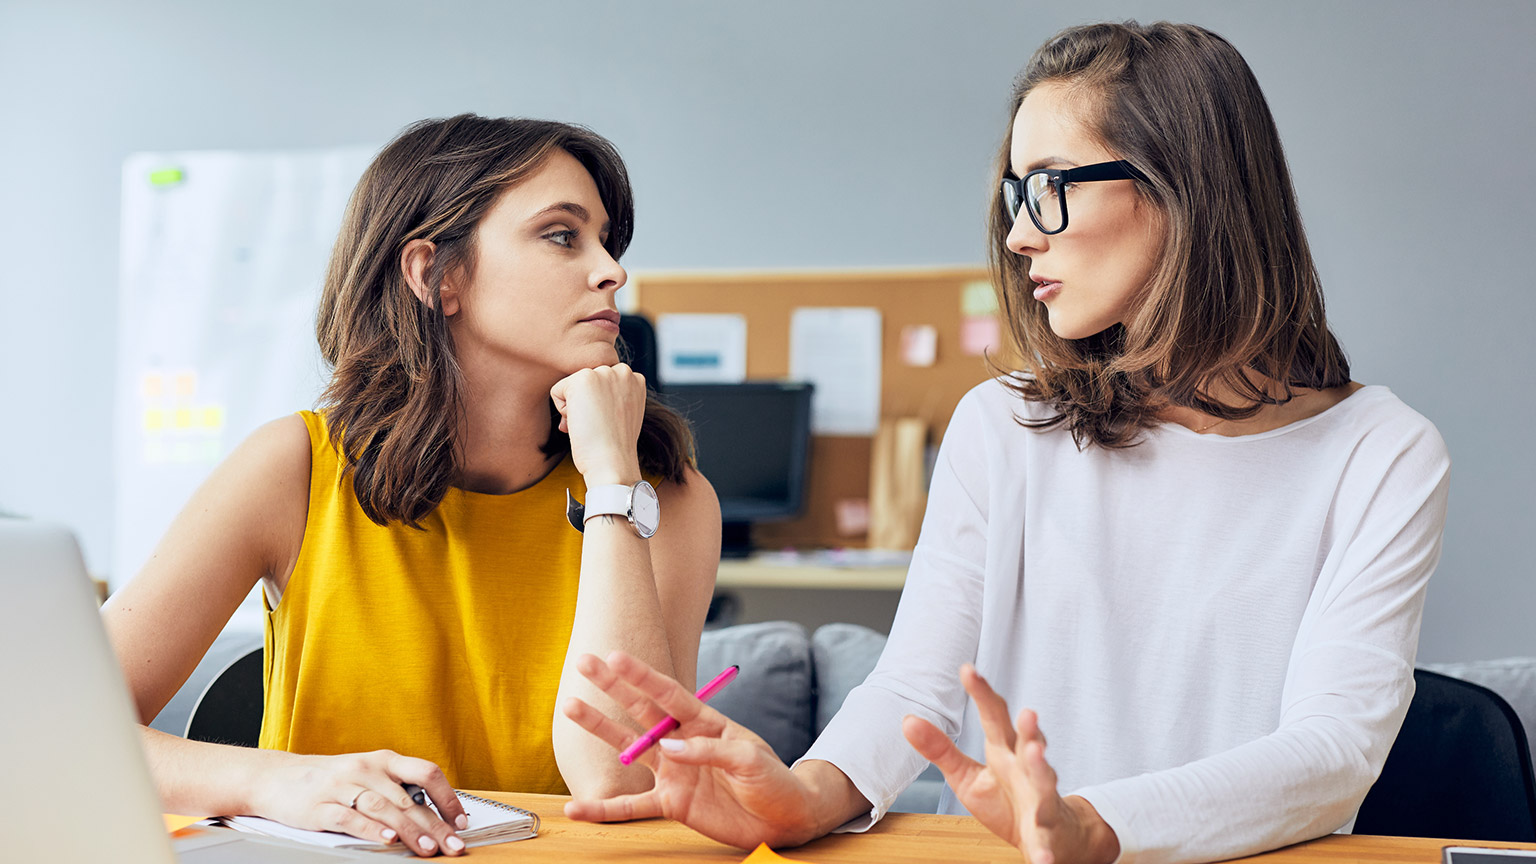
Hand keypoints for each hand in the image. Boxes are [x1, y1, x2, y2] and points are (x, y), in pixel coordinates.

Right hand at [248, 749, 468, 856]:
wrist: (276, 777)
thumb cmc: (330, 779)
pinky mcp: (320, 807)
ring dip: (410, 830)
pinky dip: (371, 830)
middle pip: (408, 799)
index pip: (426, 773)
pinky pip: (350, 818)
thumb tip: (435, 815)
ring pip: (384, 808)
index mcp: (383, 760)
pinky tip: (387, 840)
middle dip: (435, 825)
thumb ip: (396, 790)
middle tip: (453, 846)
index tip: (461, 822)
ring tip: (428, 848)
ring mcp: (342, 787)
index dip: (447, 797)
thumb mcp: (367, 775)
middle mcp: (366, 770)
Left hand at [549, 364, 646, 484]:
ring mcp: (602, 373)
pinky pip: (557, 391)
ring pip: (572, 385)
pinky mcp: (582, 378)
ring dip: (575, 406)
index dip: (599, 405)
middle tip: (597, 425)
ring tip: (590, 424)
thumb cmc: (615, 447)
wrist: (613, 462)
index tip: (607, 423)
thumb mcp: (624, 413)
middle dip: (586, 402)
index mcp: (635, 379)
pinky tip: (580, 423)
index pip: (601, 383)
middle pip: (586, 381)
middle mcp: (622, 371)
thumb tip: (587, 395)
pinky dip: (562, 411)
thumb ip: (613, 396)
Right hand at [561, 651, 824, 848]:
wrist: (783, 819)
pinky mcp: (671, 803)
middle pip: (640, 710)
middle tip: (583, 662)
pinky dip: (604, 810)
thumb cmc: (773, 780)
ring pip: (628, 748)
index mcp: (706, 722)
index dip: (642, 676)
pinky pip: (632, 807)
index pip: (669, 694)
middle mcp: (683, 742)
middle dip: (612, 686)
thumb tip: (667, 749)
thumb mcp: (750, 760)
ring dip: (600, 728)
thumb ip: (709, 751)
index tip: (615, 656)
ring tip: (570, 707)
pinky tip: (578, 808)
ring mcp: (673, 772)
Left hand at [902, 666, 1118, 863]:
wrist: (1051, 837)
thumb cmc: (1007, 800)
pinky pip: (1045, 840)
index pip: (995, 717)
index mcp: (1005, 751)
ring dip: (1042, 768)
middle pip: (1028, 743)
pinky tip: (1041, 859)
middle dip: (1029, 729)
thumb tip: (907, 720)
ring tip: (1036, 754)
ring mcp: (1042, 799)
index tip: (967, 669)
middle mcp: (1027, 769)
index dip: (982, 694)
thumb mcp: (967, 775)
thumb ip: (940, 749)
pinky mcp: (1047, 832)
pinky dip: (1043, 850)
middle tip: (1026, 712)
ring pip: (1045, 782)